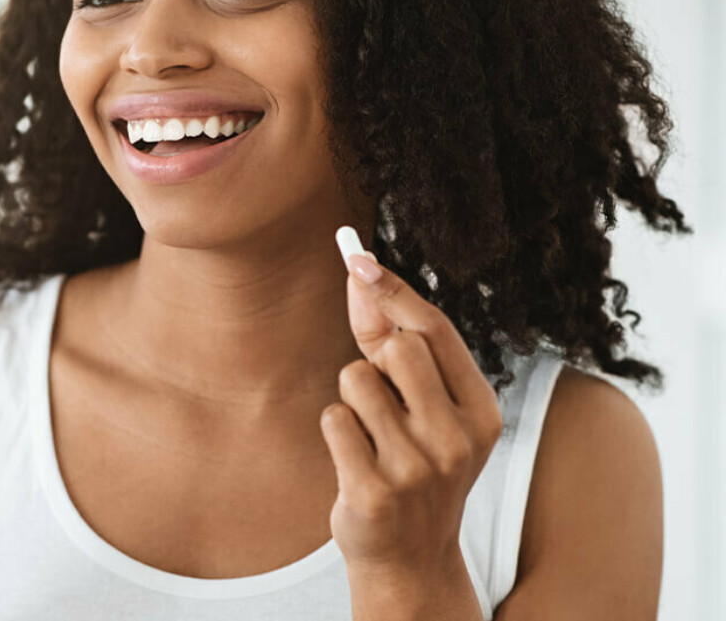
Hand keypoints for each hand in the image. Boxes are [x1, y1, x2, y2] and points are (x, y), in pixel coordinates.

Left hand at [320, 248, 503, 573]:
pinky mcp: (374, 489)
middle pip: (396, 348)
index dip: (394, 289)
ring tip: (371, 436)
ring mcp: (418, 467)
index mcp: (480, 410)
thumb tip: (360, 272)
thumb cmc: (413, 465)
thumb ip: (389, 339)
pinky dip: (335, 430)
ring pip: (356, 379)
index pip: (436, 329)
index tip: (358, 257)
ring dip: (352, 399)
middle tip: (384, 402)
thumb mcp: (421, 407)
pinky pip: (333, 418)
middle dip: (375, 361)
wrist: (410, 557)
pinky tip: (355, 461)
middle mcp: (457, 438)